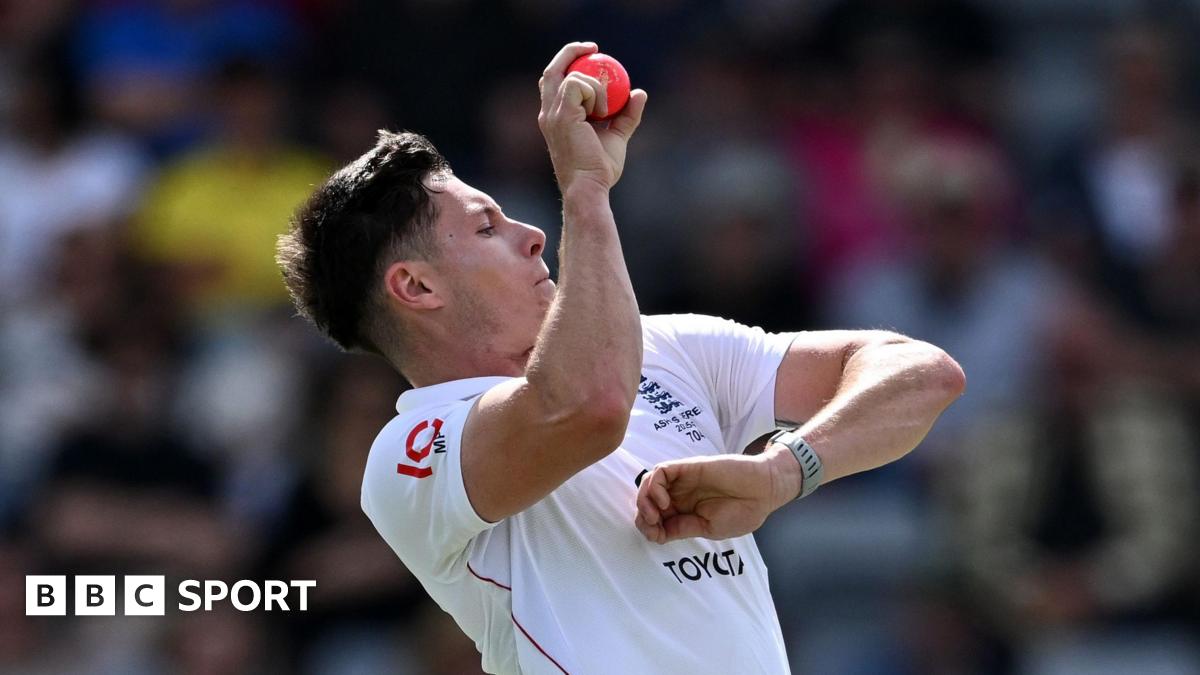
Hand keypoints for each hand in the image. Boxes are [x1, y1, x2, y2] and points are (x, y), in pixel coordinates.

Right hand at [537, 42, 647, 192]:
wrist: (589, 187)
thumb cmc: (599, 169)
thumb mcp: (617, 138)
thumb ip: (627, 116)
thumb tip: (640, 93)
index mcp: (555, 117)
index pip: (555, 82)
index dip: (570, 64)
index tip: (593, 56)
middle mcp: (548, 113)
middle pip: (552, 70)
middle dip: (571, 52)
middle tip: (594, 48)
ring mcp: (552, 114)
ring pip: (572, 76)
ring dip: (596, 87)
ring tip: (604, 113)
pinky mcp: (561, 114)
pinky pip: (578, 85)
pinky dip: (595, 93)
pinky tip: (601, 113)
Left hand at [634, 452, 796, 543]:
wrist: (763, 491)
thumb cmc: (742, 511)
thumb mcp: (708, 529)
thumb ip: (682, 529)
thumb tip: (657, 534)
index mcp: (684, 512)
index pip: (653, 518)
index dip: (648, 528)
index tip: (656, 536)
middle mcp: (679, 495)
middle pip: (646, 500)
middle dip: (642, 514)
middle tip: (653, 524)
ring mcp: (682, 480)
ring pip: (648, 484)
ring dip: (644, 500)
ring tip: (657, 513)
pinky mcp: (687, 467)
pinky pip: (661, 471)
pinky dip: (655, 486)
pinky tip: (665, 501)